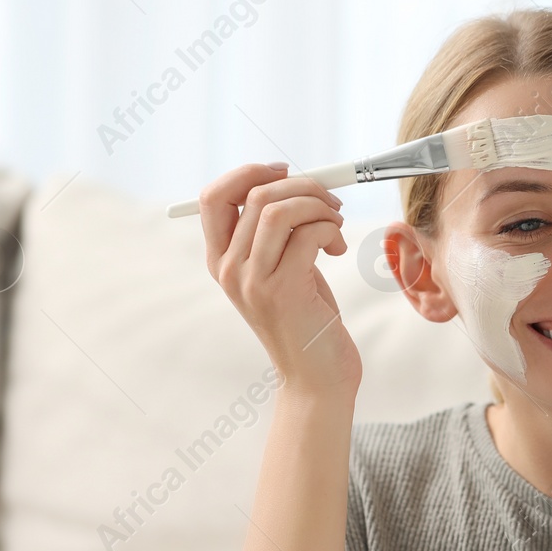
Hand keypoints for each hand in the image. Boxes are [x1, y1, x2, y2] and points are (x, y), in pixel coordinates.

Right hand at [199, 164, 361, 399]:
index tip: (286, 172)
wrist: (317, 378)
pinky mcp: (282, 291)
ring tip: (335, 226)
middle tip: (330, 202)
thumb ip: (277, 233)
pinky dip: (330, 229)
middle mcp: (228, 269)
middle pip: (254, 195)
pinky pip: (307, 234)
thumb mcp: (283, 270)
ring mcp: (251, 281)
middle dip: (301, 186)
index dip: (249, 173)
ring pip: (279, 210)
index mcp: (220, 260)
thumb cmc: (306, 320)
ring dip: (318, 206)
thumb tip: (295, 183)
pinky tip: (337, 248)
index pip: (214, 196)